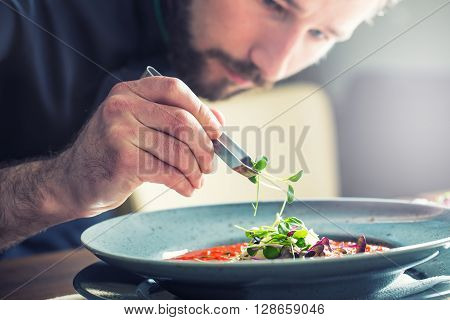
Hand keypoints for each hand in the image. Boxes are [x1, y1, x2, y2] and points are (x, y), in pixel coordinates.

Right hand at [57, 76, 222, 216]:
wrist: (74, 180)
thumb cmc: (114, 153)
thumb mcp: (140, 126)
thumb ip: (176, 117)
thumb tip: (218, 120)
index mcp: (129, 91)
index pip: (175, 88)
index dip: (202, 110)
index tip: (216, 131)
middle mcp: (122, 106)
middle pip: (182, 121)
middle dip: (204, 147)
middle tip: (210, 165)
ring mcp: (120, 132)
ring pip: (177, 150)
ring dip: (195, 170)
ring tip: (197, 181)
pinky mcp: (123, 160)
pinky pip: (167, 171)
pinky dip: (184, 183)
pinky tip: (186, 189)